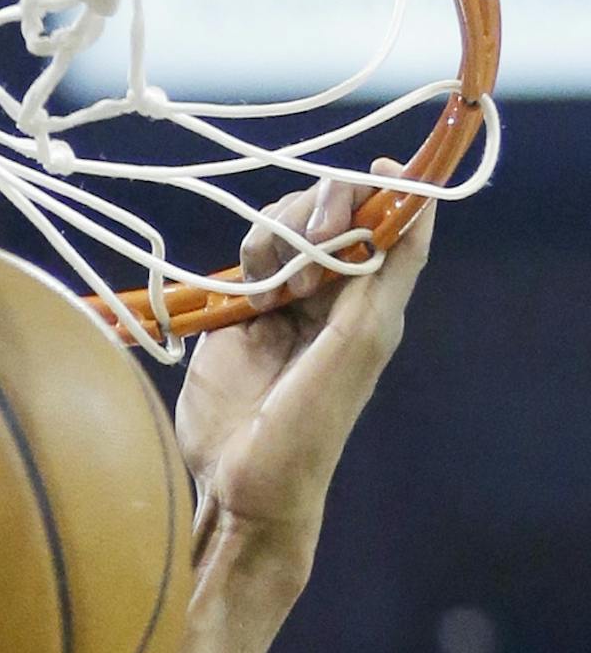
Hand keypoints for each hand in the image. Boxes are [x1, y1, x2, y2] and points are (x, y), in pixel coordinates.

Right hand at [175, 162, 432, 585]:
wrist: (243, 477)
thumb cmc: (311, 423)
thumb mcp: (361, 341)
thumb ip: (388, 268)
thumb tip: (413, 197)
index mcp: (375, 299)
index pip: (388, 218)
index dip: (380, 187)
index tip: (366, 174)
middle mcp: (334, 293)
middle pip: (330, 210)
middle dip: (319, 213)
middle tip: (309, 252)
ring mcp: (284, 301)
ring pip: (285, 225)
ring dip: (278, 237)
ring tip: (272, 291)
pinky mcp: (238, 313)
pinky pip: (249, 256)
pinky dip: (248, 260)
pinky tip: (250, 302)